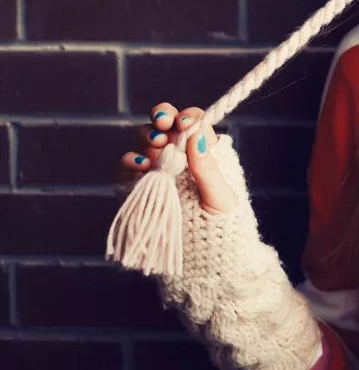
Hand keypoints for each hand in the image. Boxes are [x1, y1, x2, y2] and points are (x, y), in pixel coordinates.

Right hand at [119, 102, 238, 214]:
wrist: (202, 253)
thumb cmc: (220, 223)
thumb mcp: (220, 197)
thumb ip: (208, 168)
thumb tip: (195, 136)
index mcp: (202, 151)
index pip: (193, 122)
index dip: (187, 118)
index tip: (185, 124)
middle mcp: (178, 154)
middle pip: (165, 123)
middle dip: (162, 116)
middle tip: (163, 124)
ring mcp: (157, 168)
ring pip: (144, 140)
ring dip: (147, 137)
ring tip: (155, 147)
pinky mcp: (139, 185)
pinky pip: (127, 167)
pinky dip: (129, 162)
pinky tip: (141, 167)